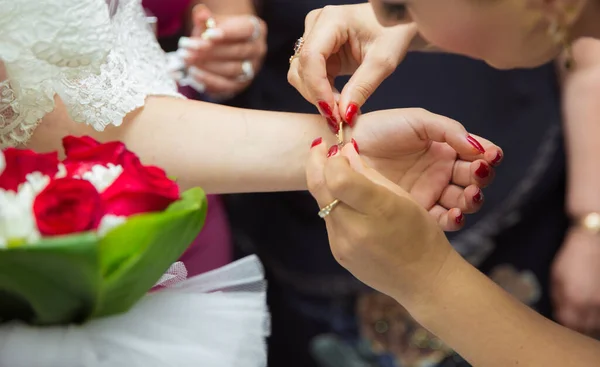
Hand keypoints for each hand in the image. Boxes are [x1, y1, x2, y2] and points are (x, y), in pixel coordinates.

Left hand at [178, 5, 266, 98]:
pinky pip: (226, 85)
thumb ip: (205, 18)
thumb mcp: (211, 22)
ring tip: (187, 60)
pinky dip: (208, 80)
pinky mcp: (240, 84)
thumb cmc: (217, 33)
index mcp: (256, 29)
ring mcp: (251, 69)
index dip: (228, 33)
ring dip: (208, 65)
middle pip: (238, 51)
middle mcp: (257, 50)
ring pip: (232, 69)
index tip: (207, 35)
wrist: (222, 49)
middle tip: (189, 49)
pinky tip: (193, 73)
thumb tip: (200, 13)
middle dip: (212, 51)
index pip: (246, 30)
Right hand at [287, 3, 423, 123]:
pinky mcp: (316, 50)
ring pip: (300, 75)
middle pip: (301, 69)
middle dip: (318, 96)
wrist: (395, 22)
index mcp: (331, 19)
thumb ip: (363, 87)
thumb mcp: (384, 60)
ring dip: (318, 97)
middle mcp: (316, 25)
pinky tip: (339, 102)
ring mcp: (313, 37)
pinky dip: (322, 93)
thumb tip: (344, 114)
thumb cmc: (393, 32)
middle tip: (339, 118)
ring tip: (341, 111)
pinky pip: (309, 77)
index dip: (318, 89)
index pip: (311, 58)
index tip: (332, 113)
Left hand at [306, 139, 455, 303]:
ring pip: (323, 204)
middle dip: (316, 163)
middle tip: (318, 148)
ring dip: (326, 186)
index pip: (338, 177)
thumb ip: (371, 175)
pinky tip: (346, 202)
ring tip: (336, 173)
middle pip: (320, 188)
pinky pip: (330, 222)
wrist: (423, 280)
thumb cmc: (421, 234)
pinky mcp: (338, 253)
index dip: (333, 159)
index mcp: (379, 210)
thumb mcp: (404, 198)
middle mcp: (355, 229)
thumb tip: (346, 153)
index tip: (336, 149)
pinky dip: (335, 207)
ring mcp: (343, 245)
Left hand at [351, 108, 501, 230]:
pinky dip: (453, 219)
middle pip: (472, 181)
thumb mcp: (417, 121)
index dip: (487, 157)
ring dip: (472, 199)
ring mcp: (427, 194)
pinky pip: (440, 220)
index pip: (474, 157)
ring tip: (470, 193)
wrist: (346, 146)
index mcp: (442, 150)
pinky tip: (455, 213)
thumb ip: (448, 129)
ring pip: (461, 202)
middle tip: (479, 173)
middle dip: (481, 178)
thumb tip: (478, 147)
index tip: (493, 155)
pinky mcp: (413, 212)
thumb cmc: (379, 128)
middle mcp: (438, 173)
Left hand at [551, 227, 599, 335]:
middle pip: (584, 327)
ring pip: (597, 323)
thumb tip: (559, 313)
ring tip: (583, 310)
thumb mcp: (557, 277)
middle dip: (577, 324)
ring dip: (589, 321)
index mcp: (573, 299)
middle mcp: (590, 304)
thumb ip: (558, 298)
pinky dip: (598, 313)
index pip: (568, 324)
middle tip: (572, 316)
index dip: (564, 322)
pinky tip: (593, 305)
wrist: (592, 243)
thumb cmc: (572, 258)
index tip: (562, 318)